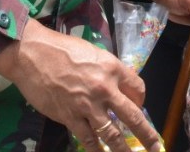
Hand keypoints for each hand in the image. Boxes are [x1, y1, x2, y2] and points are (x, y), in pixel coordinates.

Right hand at [0, 24, 160, 151]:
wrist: (31, 54)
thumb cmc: (61, 48)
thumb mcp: (92, 52)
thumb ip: (107, 71)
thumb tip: (117, 87)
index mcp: (112, 68)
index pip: (138, 88)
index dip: (141, 99)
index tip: (137, 105)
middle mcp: (104, 88)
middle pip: (133, 116)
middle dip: (147, 135)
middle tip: (157, 147)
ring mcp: (87, 105)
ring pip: (112, 134)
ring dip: (124, 149)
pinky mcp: (70, 117)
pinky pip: (88, 139)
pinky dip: (97, 150)